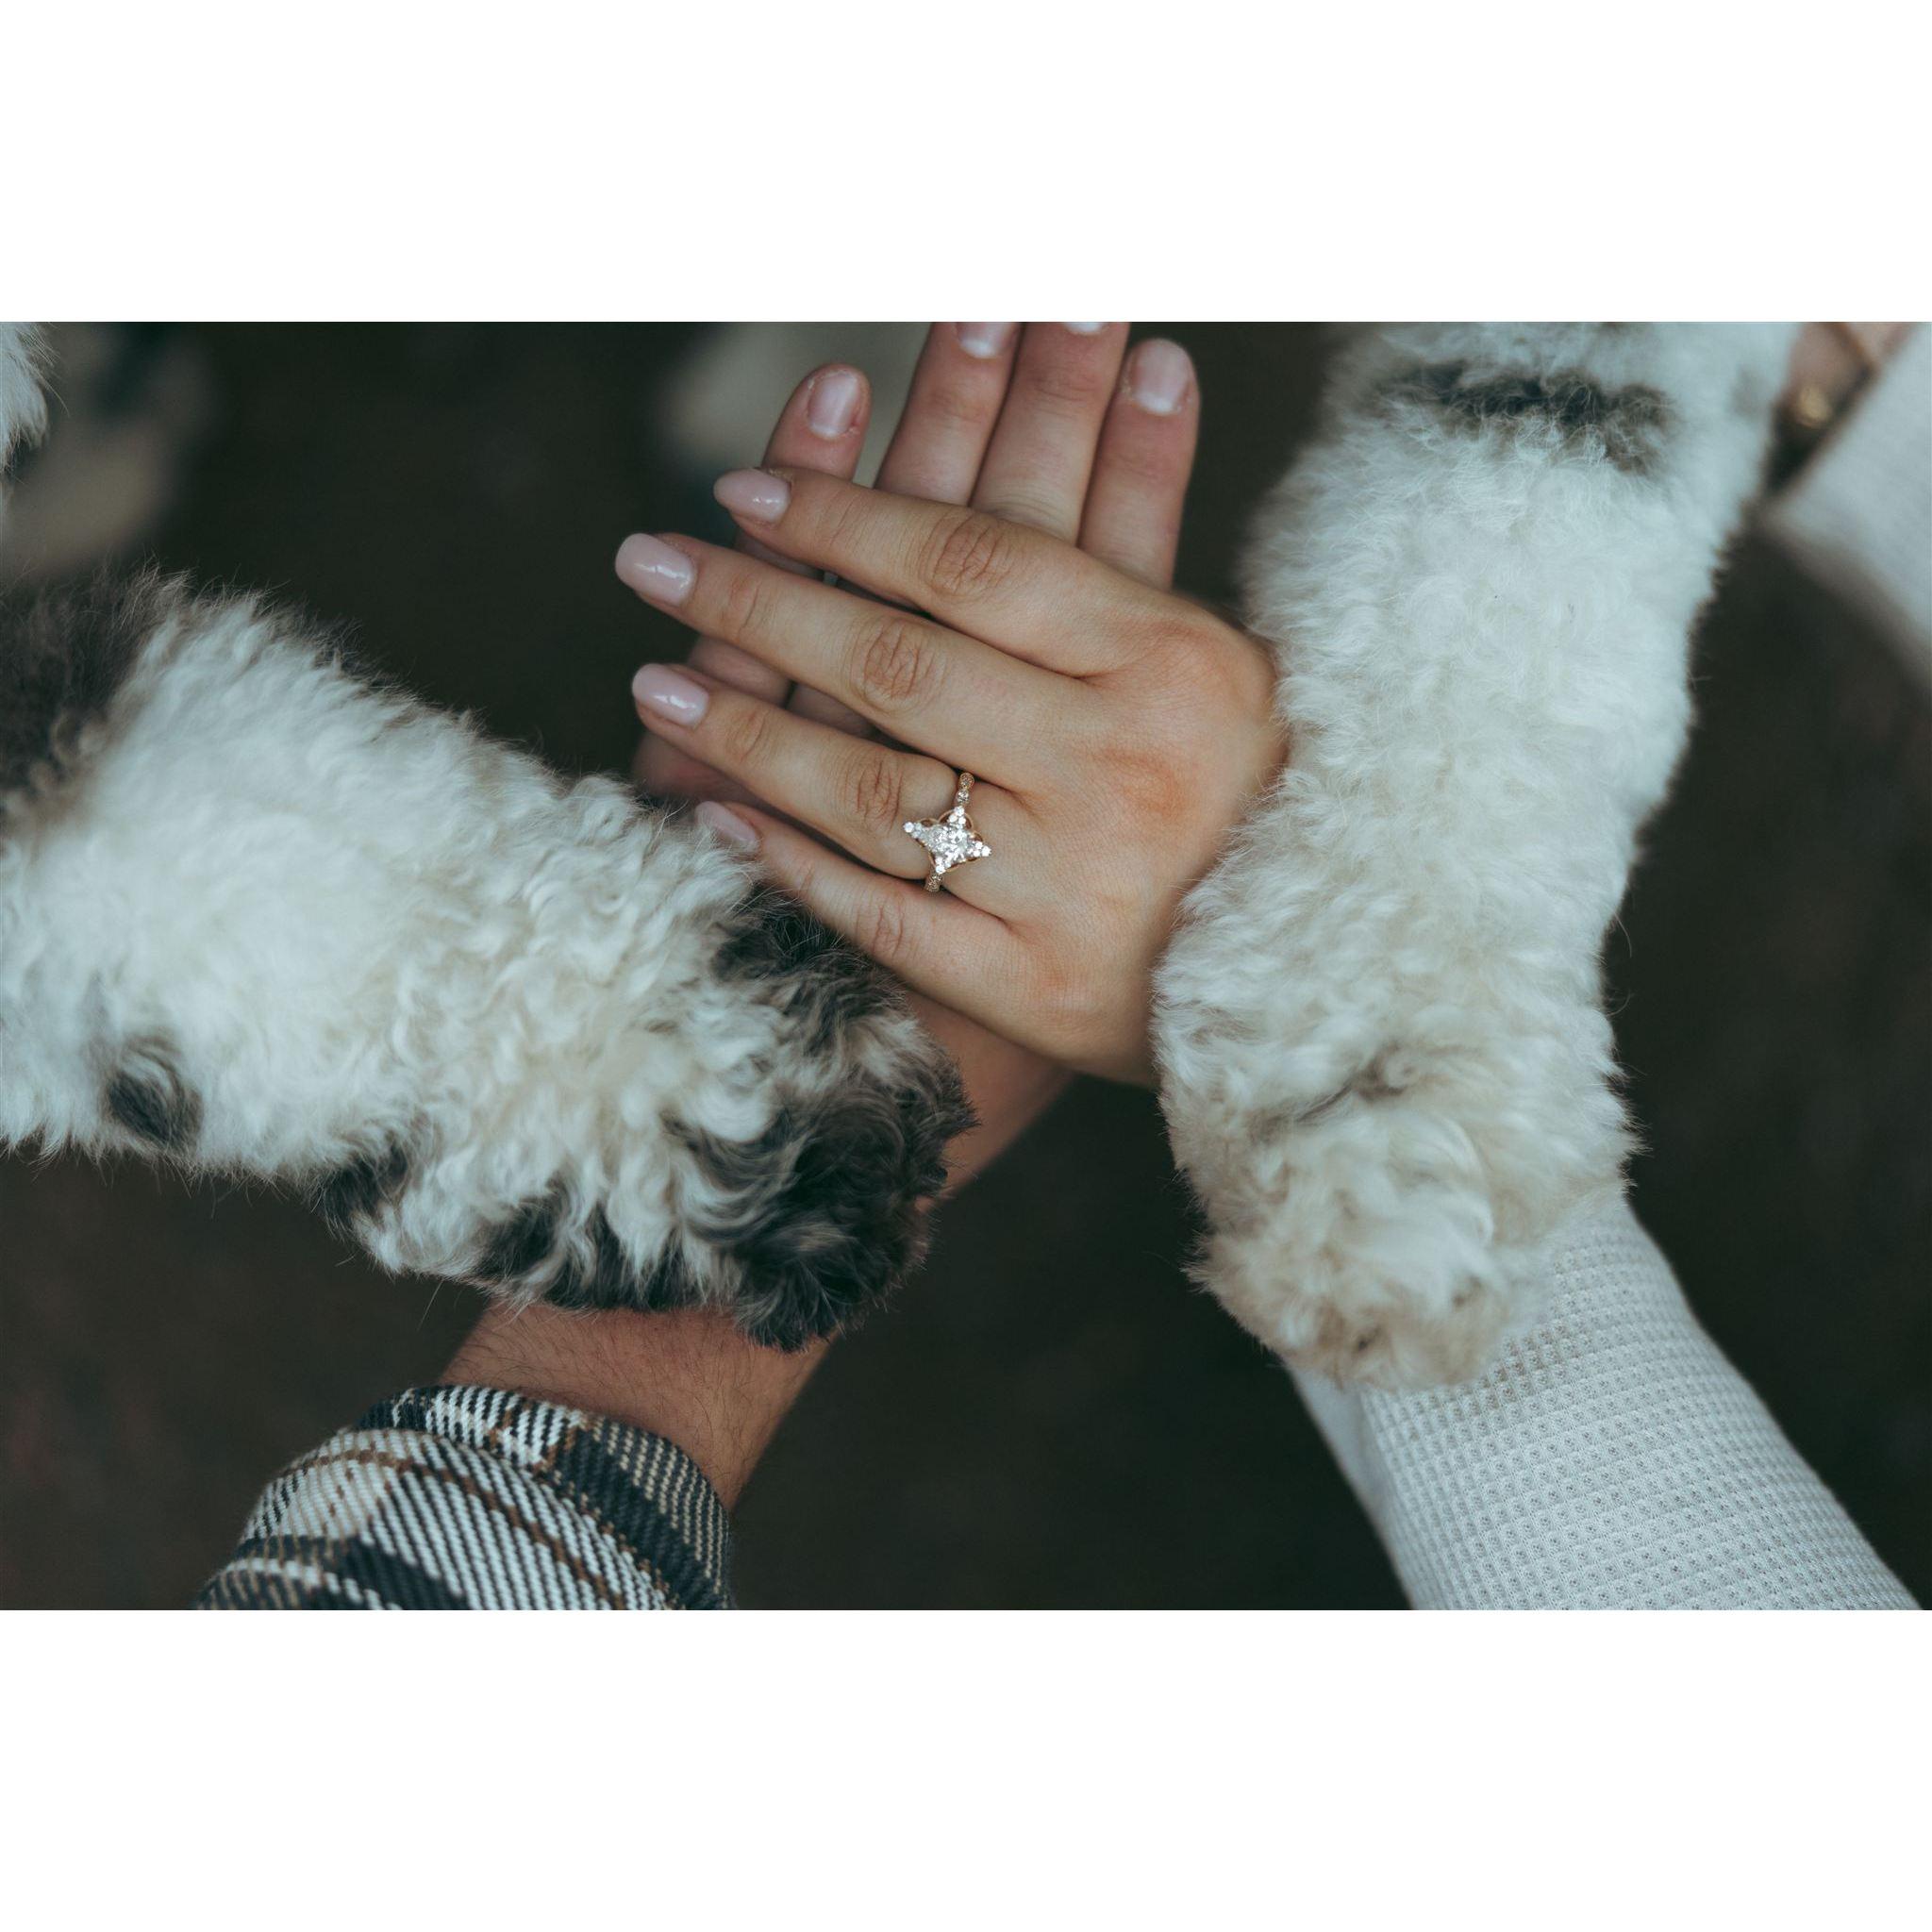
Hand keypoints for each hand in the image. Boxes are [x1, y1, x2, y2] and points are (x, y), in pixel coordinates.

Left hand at [617, 380, 1282, 1084]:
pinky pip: (888, 922)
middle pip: (897, 663)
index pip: (970, 559)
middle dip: (756, 600)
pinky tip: (714, 818)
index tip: (740, 489)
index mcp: (1173, 659)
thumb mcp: (1218, 656)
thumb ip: (1143, 544)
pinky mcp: (1036, 990)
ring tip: (653, 684)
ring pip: (872, 792)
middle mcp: (1118, 764)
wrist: (1317, 976)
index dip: (844, 514)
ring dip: (748, 731)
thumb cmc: (1253, 792)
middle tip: (649, 557)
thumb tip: (1139, 354)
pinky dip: (791, 867)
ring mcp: (1071, 885)